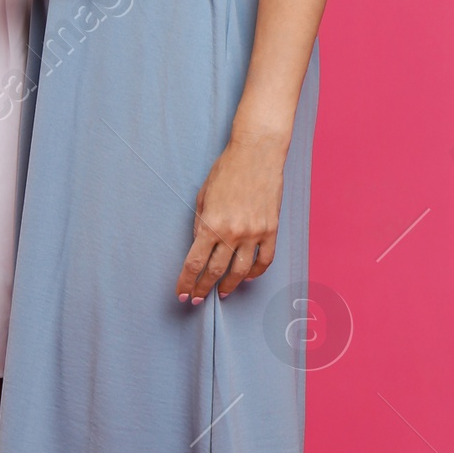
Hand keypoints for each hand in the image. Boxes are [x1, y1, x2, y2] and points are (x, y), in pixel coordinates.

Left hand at [177, 134, 286, 301]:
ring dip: (229, 286)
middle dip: (203, 289)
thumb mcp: (203, 197)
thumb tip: (200, 248)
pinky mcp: (271, 229)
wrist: (256, 154)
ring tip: (223, 292)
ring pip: (240, 271)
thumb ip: (200, 225)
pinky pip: (265, 260)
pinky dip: (255, 272)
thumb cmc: (226, 170)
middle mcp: (232, 233)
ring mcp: (254, 233)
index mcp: (210, 224)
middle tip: (197, 299)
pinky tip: (247, 277)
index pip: (194, 263)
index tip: (182, 294)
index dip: (186, 283)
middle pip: (215, 272)